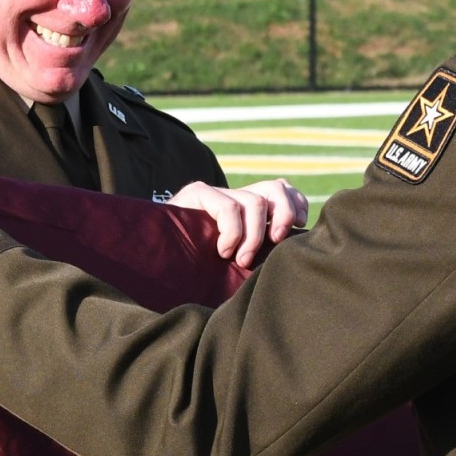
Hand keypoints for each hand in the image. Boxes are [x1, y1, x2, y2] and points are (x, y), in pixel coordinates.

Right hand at [168, 178, 307, 268]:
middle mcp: (235, 196)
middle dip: (283, 214)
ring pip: (254, 201)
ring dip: (254, 235)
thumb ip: (260, 251)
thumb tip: (295, 252)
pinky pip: (228, 207)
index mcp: (248, 208)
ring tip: (241, 259)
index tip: (299, 224)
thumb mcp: (238, 258)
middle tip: (276, 241)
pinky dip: (232, 232)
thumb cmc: (200, 267)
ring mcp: (216, 193)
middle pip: (275, 188)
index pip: (282, 190)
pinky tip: (222, 250)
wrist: (156, 257)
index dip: (295, 203)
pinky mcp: (198, 193)